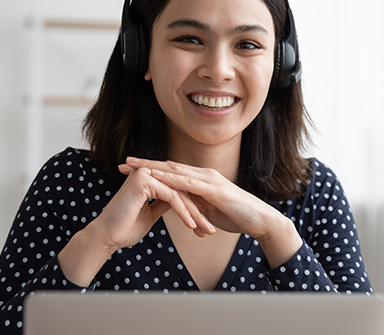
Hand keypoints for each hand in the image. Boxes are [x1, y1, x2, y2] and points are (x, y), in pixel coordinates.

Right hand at [58, 164, 215, 285]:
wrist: (106, 237)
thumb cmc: (125, 228)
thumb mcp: (151, 214)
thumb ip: (164, 204)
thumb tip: (178, 203)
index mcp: (150, 178)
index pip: (179, 191)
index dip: (195, 208)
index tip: (207, 225)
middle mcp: (148, 172)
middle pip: (182, 191)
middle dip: (199, 212)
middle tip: (211, 229)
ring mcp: (146, 174)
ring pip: (180, 194)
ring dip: (195, 214)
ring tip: (206, 230)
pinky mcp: (144, 181)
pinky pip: (171, 197)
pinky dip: (183, 212)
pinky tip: (191, 226)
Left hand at [120, 157, 301, 250]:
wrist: (260, 220)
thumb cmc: (237, 216)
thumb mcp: (211, 212)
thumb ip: (199, 209)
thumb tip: (189, 217)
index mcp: (201, 179)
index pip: (171, 171)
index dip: (150, 169)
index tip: (130, 169)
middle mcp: (204, 174)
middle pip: (169, 166)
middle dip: (145, 164)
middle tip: (123, 163)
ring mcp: (209, 180)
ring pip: (176, 171)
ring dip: (153, 168)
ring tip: (134, 168)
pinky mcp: (215, 190)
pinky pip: (189, 183)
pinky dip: (172, 180)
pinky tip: (158, 178)